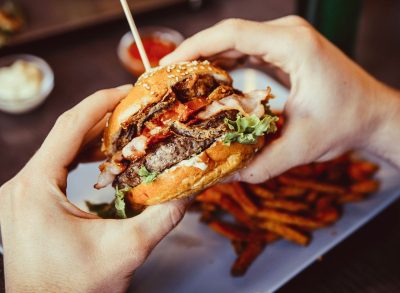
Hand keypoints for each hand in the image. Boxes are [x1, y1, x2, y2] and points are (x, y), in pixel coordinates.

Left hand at [0, 86, 189, 291]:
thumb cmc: (76, 289)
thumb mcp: (127, 251)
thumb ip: (164, 217)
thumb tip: (192, 190)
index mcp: (36, 187)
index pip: (69, 127)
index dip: (101, 103)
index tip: (128, 90)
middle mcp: (21, 185)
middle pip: (64, 134)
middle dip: (102, 118)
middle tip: (135, 108)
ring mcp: (21, 194)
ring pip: (59, 149)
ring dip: (92, 137)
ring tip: (125, 129)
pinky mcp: (27, 203)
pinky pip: (55, 166)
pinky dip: (81, 156)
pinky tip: (102, 157)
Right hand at [161, 17, 399, 181]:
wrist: (373, 115)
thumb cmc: (347, 123)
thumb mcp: (300, 147)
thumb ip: (257, 163)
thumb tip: (219, 176)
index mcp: (293, 46)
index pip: (232, 34)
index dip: (195, 47)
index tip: (169, 66)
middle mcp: (288, 34)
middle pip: (229, 35)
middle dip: (195, 55)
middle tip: (167, 79)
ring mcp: (286, 39)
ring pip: (235, 41)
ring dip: (207, 59)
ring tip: (181, 82)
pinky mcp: (284, 50)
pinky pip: (246, 50)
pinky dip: (224, 63)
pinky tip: (209, 82)